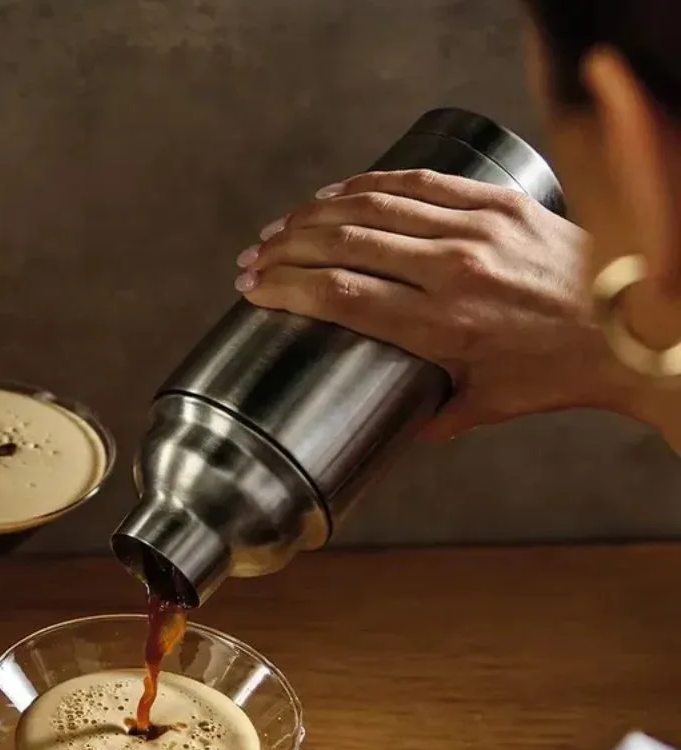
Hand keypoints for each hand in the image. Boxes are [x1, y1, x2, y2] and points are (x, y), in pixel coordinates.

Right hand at [233, 169, 619, 440]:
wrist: (635, 326)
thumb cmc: (564, 370)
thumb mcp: (490, 405)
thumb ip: (435, 416)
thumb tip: (396, 426)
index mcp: (442, 326)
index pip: (339, 294)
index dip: (285, 286)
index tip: (253, 289)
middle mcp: (453, 271)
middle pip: (343, 245)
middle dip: (285, 249)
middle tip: (253, 259)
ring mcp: (476, 229)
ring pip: (372, 208)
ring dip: (314, 215)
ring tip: (280, 228)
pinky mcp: (498, 203)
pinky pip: (419, 184)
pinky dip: (368, 185)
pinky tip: (336, 193)